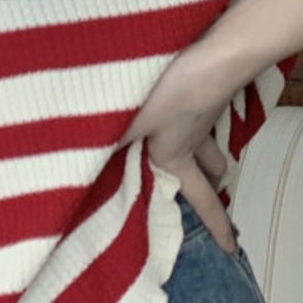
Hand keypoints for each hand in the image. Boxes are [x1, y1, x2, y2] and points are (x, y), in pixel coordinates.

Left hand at [116, 46, 238, 252]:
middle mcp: (195, 137)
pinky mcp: (203, 84)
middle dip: (215, 183)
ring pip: (213, 138)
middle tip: (215, 189)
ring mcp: (204, 110)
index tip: (231, 248)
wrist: (206, 55)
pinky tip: (182, 101)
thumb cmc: (165, 96)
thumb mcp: (124, 123)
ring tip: (202, 153)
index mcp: (176, 156)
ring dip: (211, 150)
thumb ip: (99, 143)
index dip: (218, 226)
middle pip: (214, 169)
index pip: (204, 199)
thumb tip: (71, 168)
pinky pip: (204, 107)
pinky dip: (198, 113)